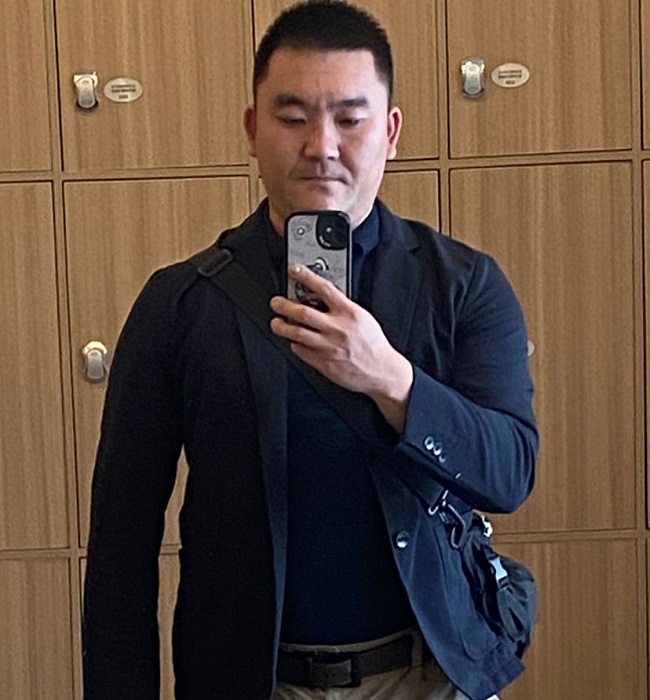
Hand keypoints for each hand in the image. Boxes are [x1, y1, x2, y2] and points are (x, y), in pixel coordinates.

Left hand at [269, 264, 412, 431]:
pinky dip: (294, 344)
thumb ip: (343, 307)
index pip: (324, 289)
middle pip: (302, 313)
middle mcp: (337, 329)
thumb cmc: (373, 345)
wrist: (382, 371)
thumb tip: (321, 297)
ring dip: (281, 326)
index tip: (294, 270)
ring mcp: (329, 347)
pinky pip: (301, 351)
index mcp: (350, 313)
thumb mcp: (363, 317)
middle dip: (284, 305)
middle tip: (276, 302)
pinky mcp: (324, 363)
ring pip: (296, 333)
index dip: (306, 276)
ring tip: (276, 323)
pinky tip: (294, 341)